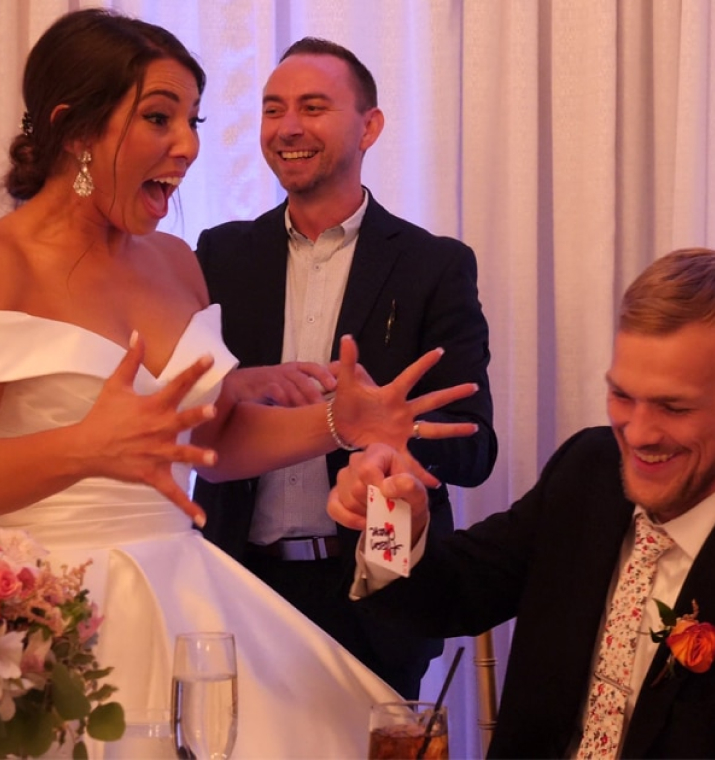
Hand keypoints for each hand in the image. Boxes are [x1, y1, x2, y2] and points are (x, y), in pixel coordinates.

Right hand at [79, 334, 216, 525]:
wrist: (85, 447)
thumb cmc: (103, 414)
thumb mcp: (115, 384)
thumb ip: (131, 359)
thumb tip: (138, 333)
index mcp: (152, 406)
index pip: (176, 385)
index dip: (193, 371)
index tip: (211, 359)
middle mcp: (157, 429)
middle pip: (180, 421)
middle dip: (195, 416)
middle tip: (212, 411)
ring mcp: (155, 453)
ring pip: (178, 455)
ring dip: (195, 457)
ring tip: (212, 459)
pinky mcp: (151, 474)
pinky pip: (172, 492)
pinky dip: (187, 506)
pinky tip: (202, 518)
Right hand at [224, 362, 336, 405]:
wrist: (237, 385)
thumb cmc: (265, 386)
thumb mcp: (287, 384)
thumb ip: (304, 389)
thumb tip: (325, 399)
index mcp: (293, 368)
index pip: (312, 367)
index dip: (325, 374)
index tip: (334, 385)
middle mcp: (285, 371)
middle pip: (304, 381)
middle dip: (316, 395)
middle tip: (325, 409)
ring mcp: (273, 377)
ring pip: (293, 389)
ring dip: (302, 402)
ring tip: (311, 416)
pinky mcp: (262, 385)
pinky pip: (277, 393)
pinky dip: (285, 402)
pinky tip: (290, 413)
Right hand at [327, 444, 428, 544]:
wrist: (404, 511)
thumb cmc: (410, 497)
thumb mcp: (419, 493)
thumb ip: (409, 486)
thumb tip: (386, 487)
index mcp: (379, 452)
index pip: (366, 469)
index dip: (376, 487)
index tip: (389, 498)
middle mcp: (357, 460)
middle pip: (356, 487)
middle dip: (373, 504)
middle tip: (388, 508)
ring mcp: (344, 476)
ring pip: (346, 499)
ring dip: (364, 513)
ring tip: (380, 513)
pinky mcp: (335, 493)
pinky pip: (334, 508)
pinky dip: (350, 519)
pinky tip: (365, 521)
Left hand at [331, 336, 477, 485]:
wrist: (340, 425)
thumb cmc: (346, 403)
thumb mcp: (345, 383)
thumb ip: (347, 361)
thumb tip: (347, 337)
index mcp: (392, 394)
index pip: (410, 376)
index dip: (424, 364)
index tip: (440, 351)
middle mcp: (403, 411)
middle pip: (432, 401)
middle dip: (453, 394)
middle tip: (474, 387)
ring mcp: (403, 429)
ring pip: (432, 429)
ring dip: (452, 429)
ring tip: (474, 428)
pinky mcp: (396, 447)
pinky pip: (412, 461)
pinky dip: (422, 474)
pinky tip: (436, 484)